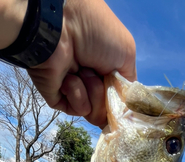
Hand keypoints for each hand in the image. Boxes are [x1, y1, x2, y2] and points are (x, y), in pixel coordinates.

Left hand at [27, 0, 136, 126]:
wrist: (62, 26)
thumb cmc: (97, 32)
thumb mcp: (126, 55)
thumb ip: (127, 86)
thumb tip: (123, 111)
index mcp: (106, 68)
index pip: (118, 97)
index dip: (121, 100)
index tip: (121, 95)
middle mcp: (90, 79)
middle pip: (108, 108)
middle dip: (107, 94)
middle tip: (98, 72)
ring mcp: (73, 89)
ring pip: (94, 112)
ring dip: (93, 92)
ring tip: (82, 70)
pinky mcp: (57, 97)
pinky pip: (76, 110)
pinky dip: (77, 96)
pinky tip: (69, 78)